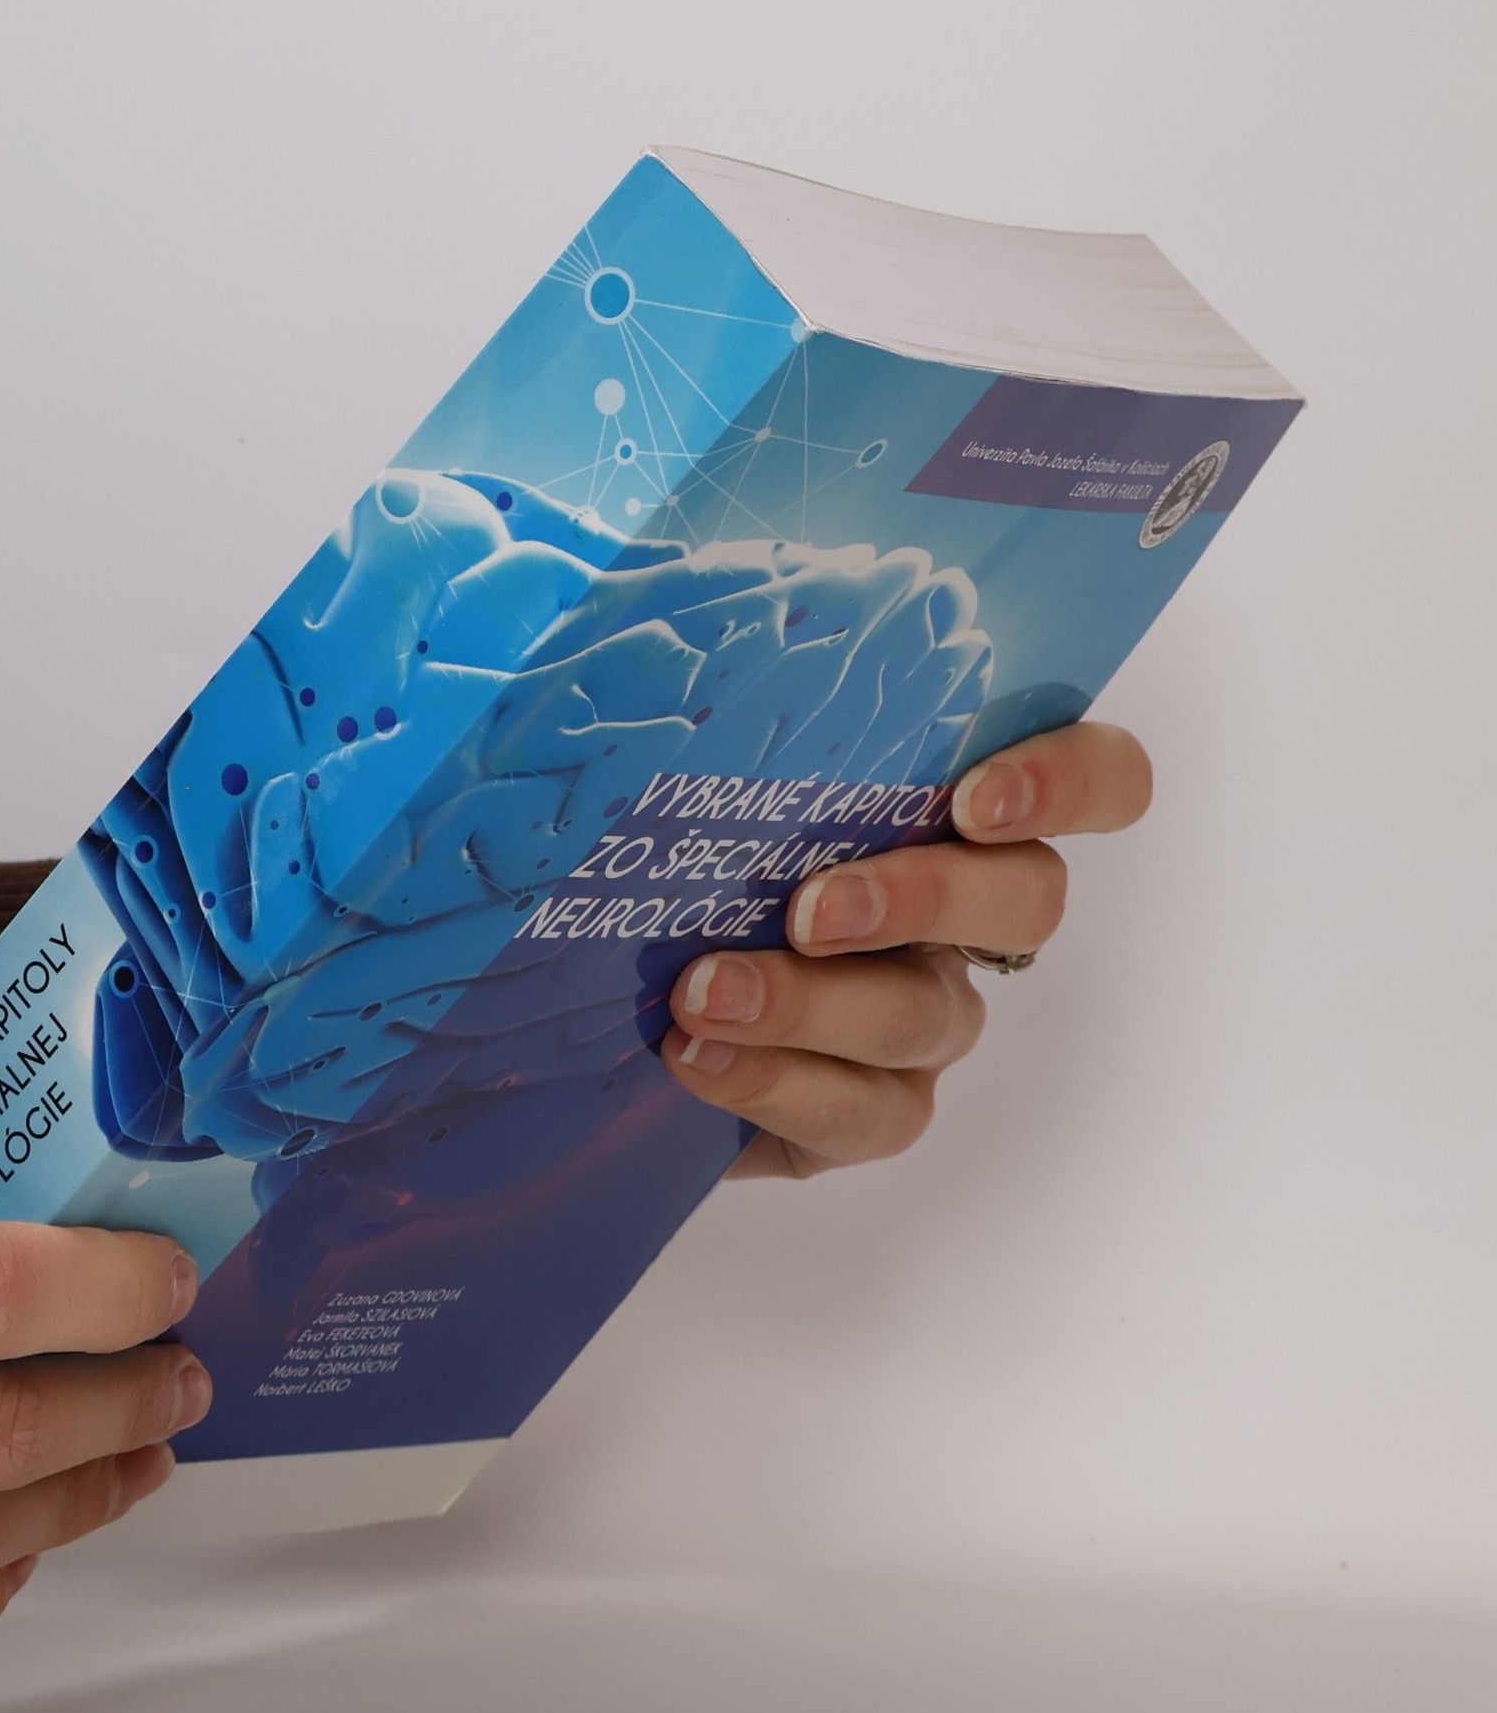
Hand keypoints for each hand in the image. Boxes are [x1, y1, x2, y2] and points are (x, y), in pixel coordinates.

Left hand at [662, 723, 1153, 1178]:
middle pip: (1027, 901)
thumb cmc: (683, 856)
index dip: (1067, 782)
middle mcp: (967, 919)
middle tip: (813, 908)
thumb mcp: (701, 770)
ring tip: (707, 992)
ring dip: (813, 1004)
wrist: (619, 1011)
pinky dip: (773, 1083)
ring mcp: (928, 1020)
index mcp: (955, 813)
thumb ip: (724, 712)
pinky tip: (696, 1056)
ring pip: (924, 1015)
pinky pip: (862, 1112)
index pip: (1093, 780)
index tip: (974, 797)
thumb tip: (637, 600)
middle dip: (925, 897)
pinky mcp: (873, 1110)